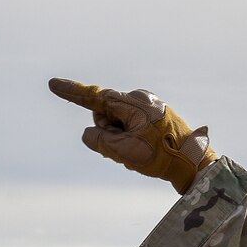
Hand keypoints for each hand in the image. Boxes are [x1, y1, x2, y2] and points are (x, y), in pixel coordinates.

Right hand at [48, 78, 217, 192]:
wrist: (194, 162)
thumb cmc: (160, 156)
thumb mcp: (124, 152)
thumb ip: (99, 141)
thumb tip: (89, 133)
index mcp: (132, 103)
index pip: (95, 97)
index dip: (72, 93)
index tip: (53, 84)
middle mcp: (140, 98)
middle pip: (105, 115)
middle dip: (107, 133)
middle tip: (126, 152)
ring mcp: (148, 106)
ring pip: (117, 123)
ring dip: (120, 139)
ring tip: (140, 154)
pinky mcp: (154, 116)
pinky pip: (130, 127)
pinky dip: (130, 141)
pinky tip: (146, 154)